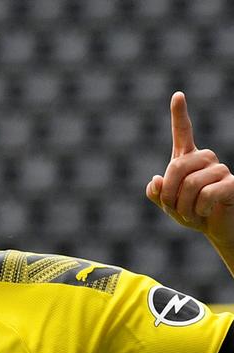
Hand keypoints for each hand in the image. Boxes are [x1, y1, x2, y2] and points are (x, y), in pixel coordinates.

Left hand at [146, 92, 233, 252]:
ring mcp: (220, 169)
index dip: (179, 114)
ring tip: (190, 213)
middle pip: (176, 168)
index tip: (177, 95)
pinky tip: (204, 212)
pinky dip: (198, 210)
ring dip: (183, 207)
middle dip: (168, 194)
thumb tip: (156, 180)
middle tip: (173, 208)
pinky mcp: (232, 183)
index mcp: (188, 159)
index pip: (183, 133)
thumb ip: (157, 193)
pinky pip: (206, 195)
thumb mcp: (167, 204)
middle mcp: (205, 159)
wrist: (214, 227)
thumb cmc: (190, 212)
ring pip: (190, 185)